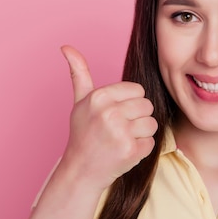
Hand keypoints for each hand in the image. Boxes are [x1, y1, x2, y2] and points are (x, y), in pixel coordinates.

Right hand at [60, 45, 157, 189]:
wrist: (81, 171)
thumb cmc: (83, 134)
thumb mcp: (80, 102)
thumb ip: (79, 74)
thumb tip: (66, 47)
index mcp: (99, 97)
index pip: (138, 90)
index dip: (130, 103)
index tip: (116, 114)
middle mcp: (108, 112)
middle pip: (147, 106)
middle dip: (137, 118)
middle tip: (119, 130)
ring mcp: (120, 132)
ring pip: (152, 124)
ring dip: (141, 134)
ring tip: (122, 140)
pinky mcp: (130, 151)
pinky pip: (151, 142)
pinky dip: (141, 150)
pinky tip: (124, 152)